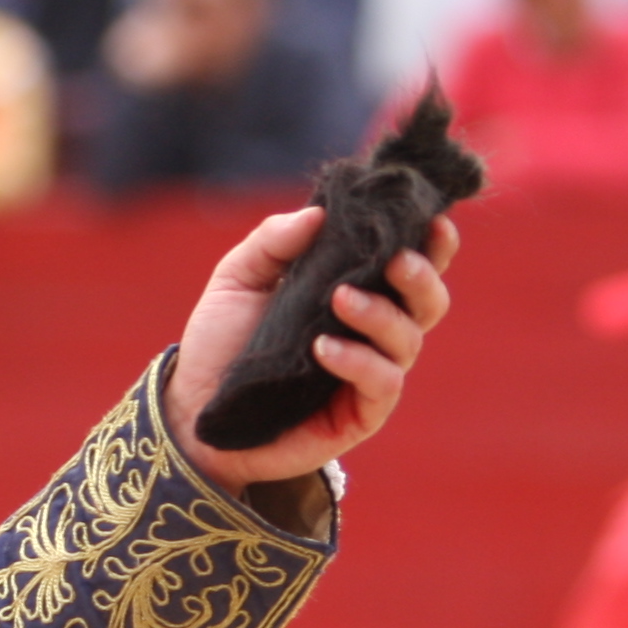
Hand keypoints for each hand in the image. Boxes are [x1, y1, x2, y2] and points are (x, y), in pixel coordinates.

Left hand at [164, 205, 459, 497]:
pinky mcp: (359, 414)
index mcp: (355, 291)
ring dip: (381, 314)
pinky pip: (383, 383)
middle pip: (428, 302)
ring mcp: (369, 373)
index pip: (410, 265)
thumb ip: (273, 242)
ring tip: (339, 299)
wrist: (194, 409)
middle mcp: (372, 332)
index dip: (432, 243)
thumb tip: (318, 213)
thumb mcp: (237, 280)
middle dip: (421, 276)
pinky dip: (360, 361)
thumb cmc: (221, 342)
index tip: (432, 219)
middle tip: (393, 259)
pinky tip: (323, 349)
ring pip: (409, 339)